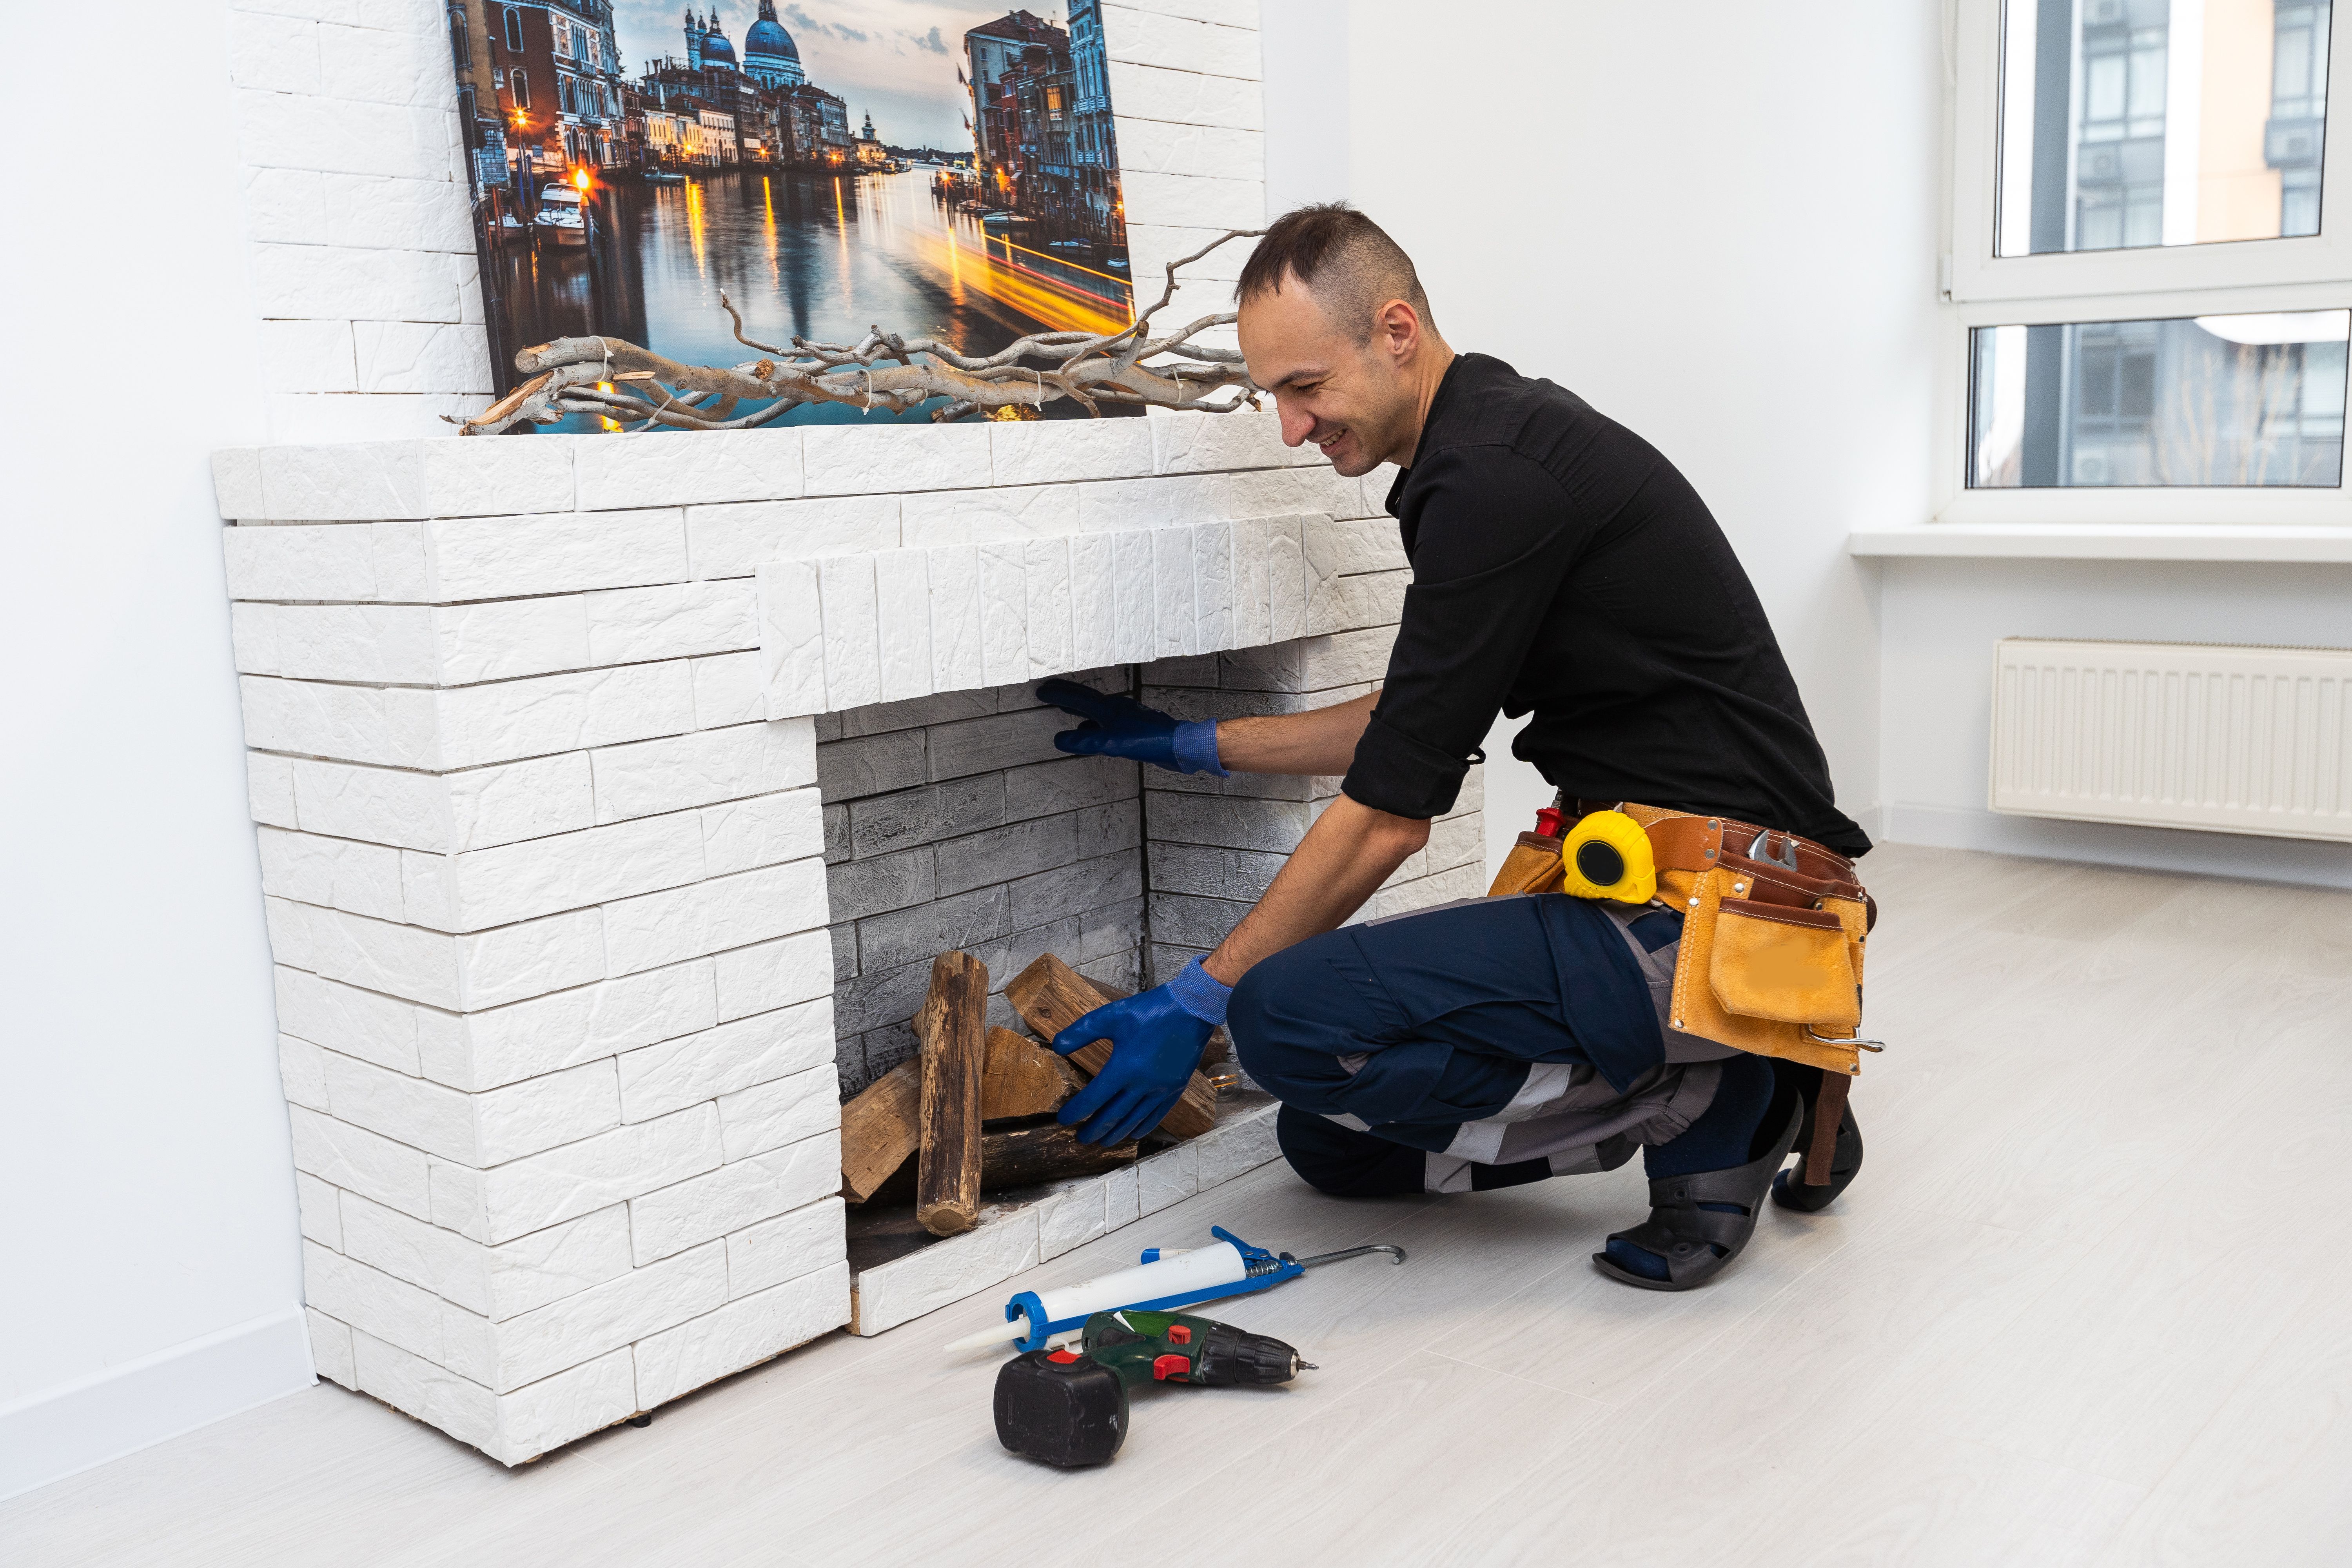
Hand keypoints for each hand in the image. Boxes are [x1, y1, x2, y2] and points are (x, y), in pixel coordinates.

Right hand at [1037, 680, 1223, 775]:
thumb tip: (1059, 740)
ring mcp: (1126, 718)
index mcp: (1109, 709)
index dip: (1059, 695)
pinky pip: (1106, 724)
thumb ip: (1085, 741)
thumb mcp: (1111, 742)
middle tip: (1050, 692)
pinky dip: (1094, 726)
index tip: (1042, 691)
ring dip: (1080, 709)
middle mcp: (1116, 709)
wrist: (1179, 745)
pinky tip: (1093, 733)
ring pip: (1096, 711)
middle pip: (1086, 699)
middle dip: (1066, 695)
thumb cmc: (1149, 740)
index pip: (1078, 698)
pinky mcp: (1134, 729)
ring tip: (1067, 710)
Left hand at [1052, 986, 1214, 1145]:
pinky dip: (1143, 1127)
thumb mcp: (1111, 1015)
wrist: (1192, 1009)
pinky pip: (1157, 1115)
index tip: (1063, 1120)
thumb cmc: (1150, 1011)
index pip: (1094, 1098)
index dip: (1076, 1112)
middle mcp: (1142, 1084)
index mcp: (1123, 1068)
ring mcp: (1161, 1089)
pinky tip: (1134, 1133)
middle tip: (1081, 1138)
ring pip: (1135, 1120)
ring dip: (1116, 1133)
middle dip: (1094, 1129)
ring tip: (1103, 1142)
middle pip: (1113, 1116)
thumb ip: (1081, 1031)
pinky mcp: (1175, 1088)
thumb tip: (1057, 1046)